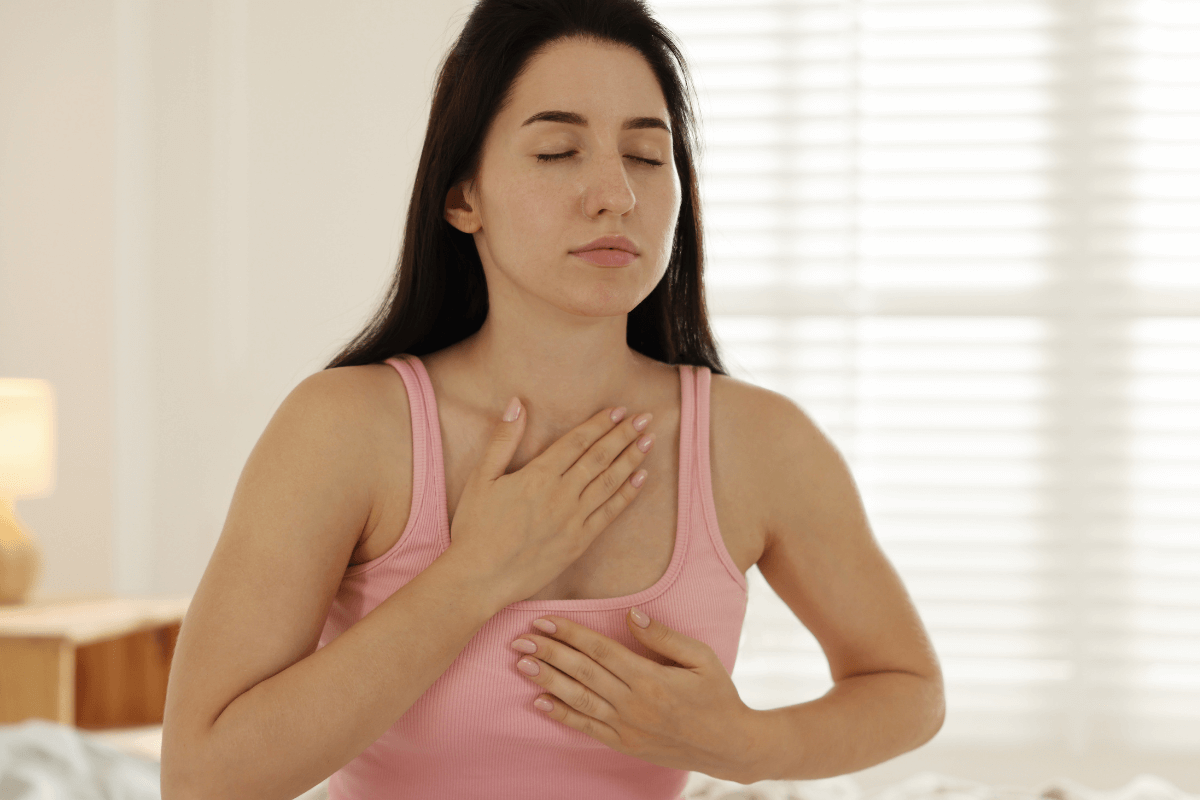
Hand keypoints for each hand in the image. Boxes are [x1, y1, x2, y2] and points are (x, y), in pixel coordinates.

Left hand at [510, 609, 756, 783]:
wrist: (729, 745)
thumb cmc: (718, 695)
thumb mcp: (701, 658)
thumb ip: (664, 637)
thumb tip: (632, 614)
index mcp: (650, 678)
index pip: (599, 649)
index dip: (569, 633)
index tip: (544, 619)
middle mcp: (633, 703)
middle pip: (581, 672)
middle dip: (549, 652)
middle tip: (520, 638)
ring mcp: (627, 727)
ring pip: (578, 698)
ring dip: (547, 680)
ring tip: (523, 664)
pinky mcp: (625, 743)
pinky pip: (587, 727)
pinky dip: (562, 715)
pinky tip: (540, 702)